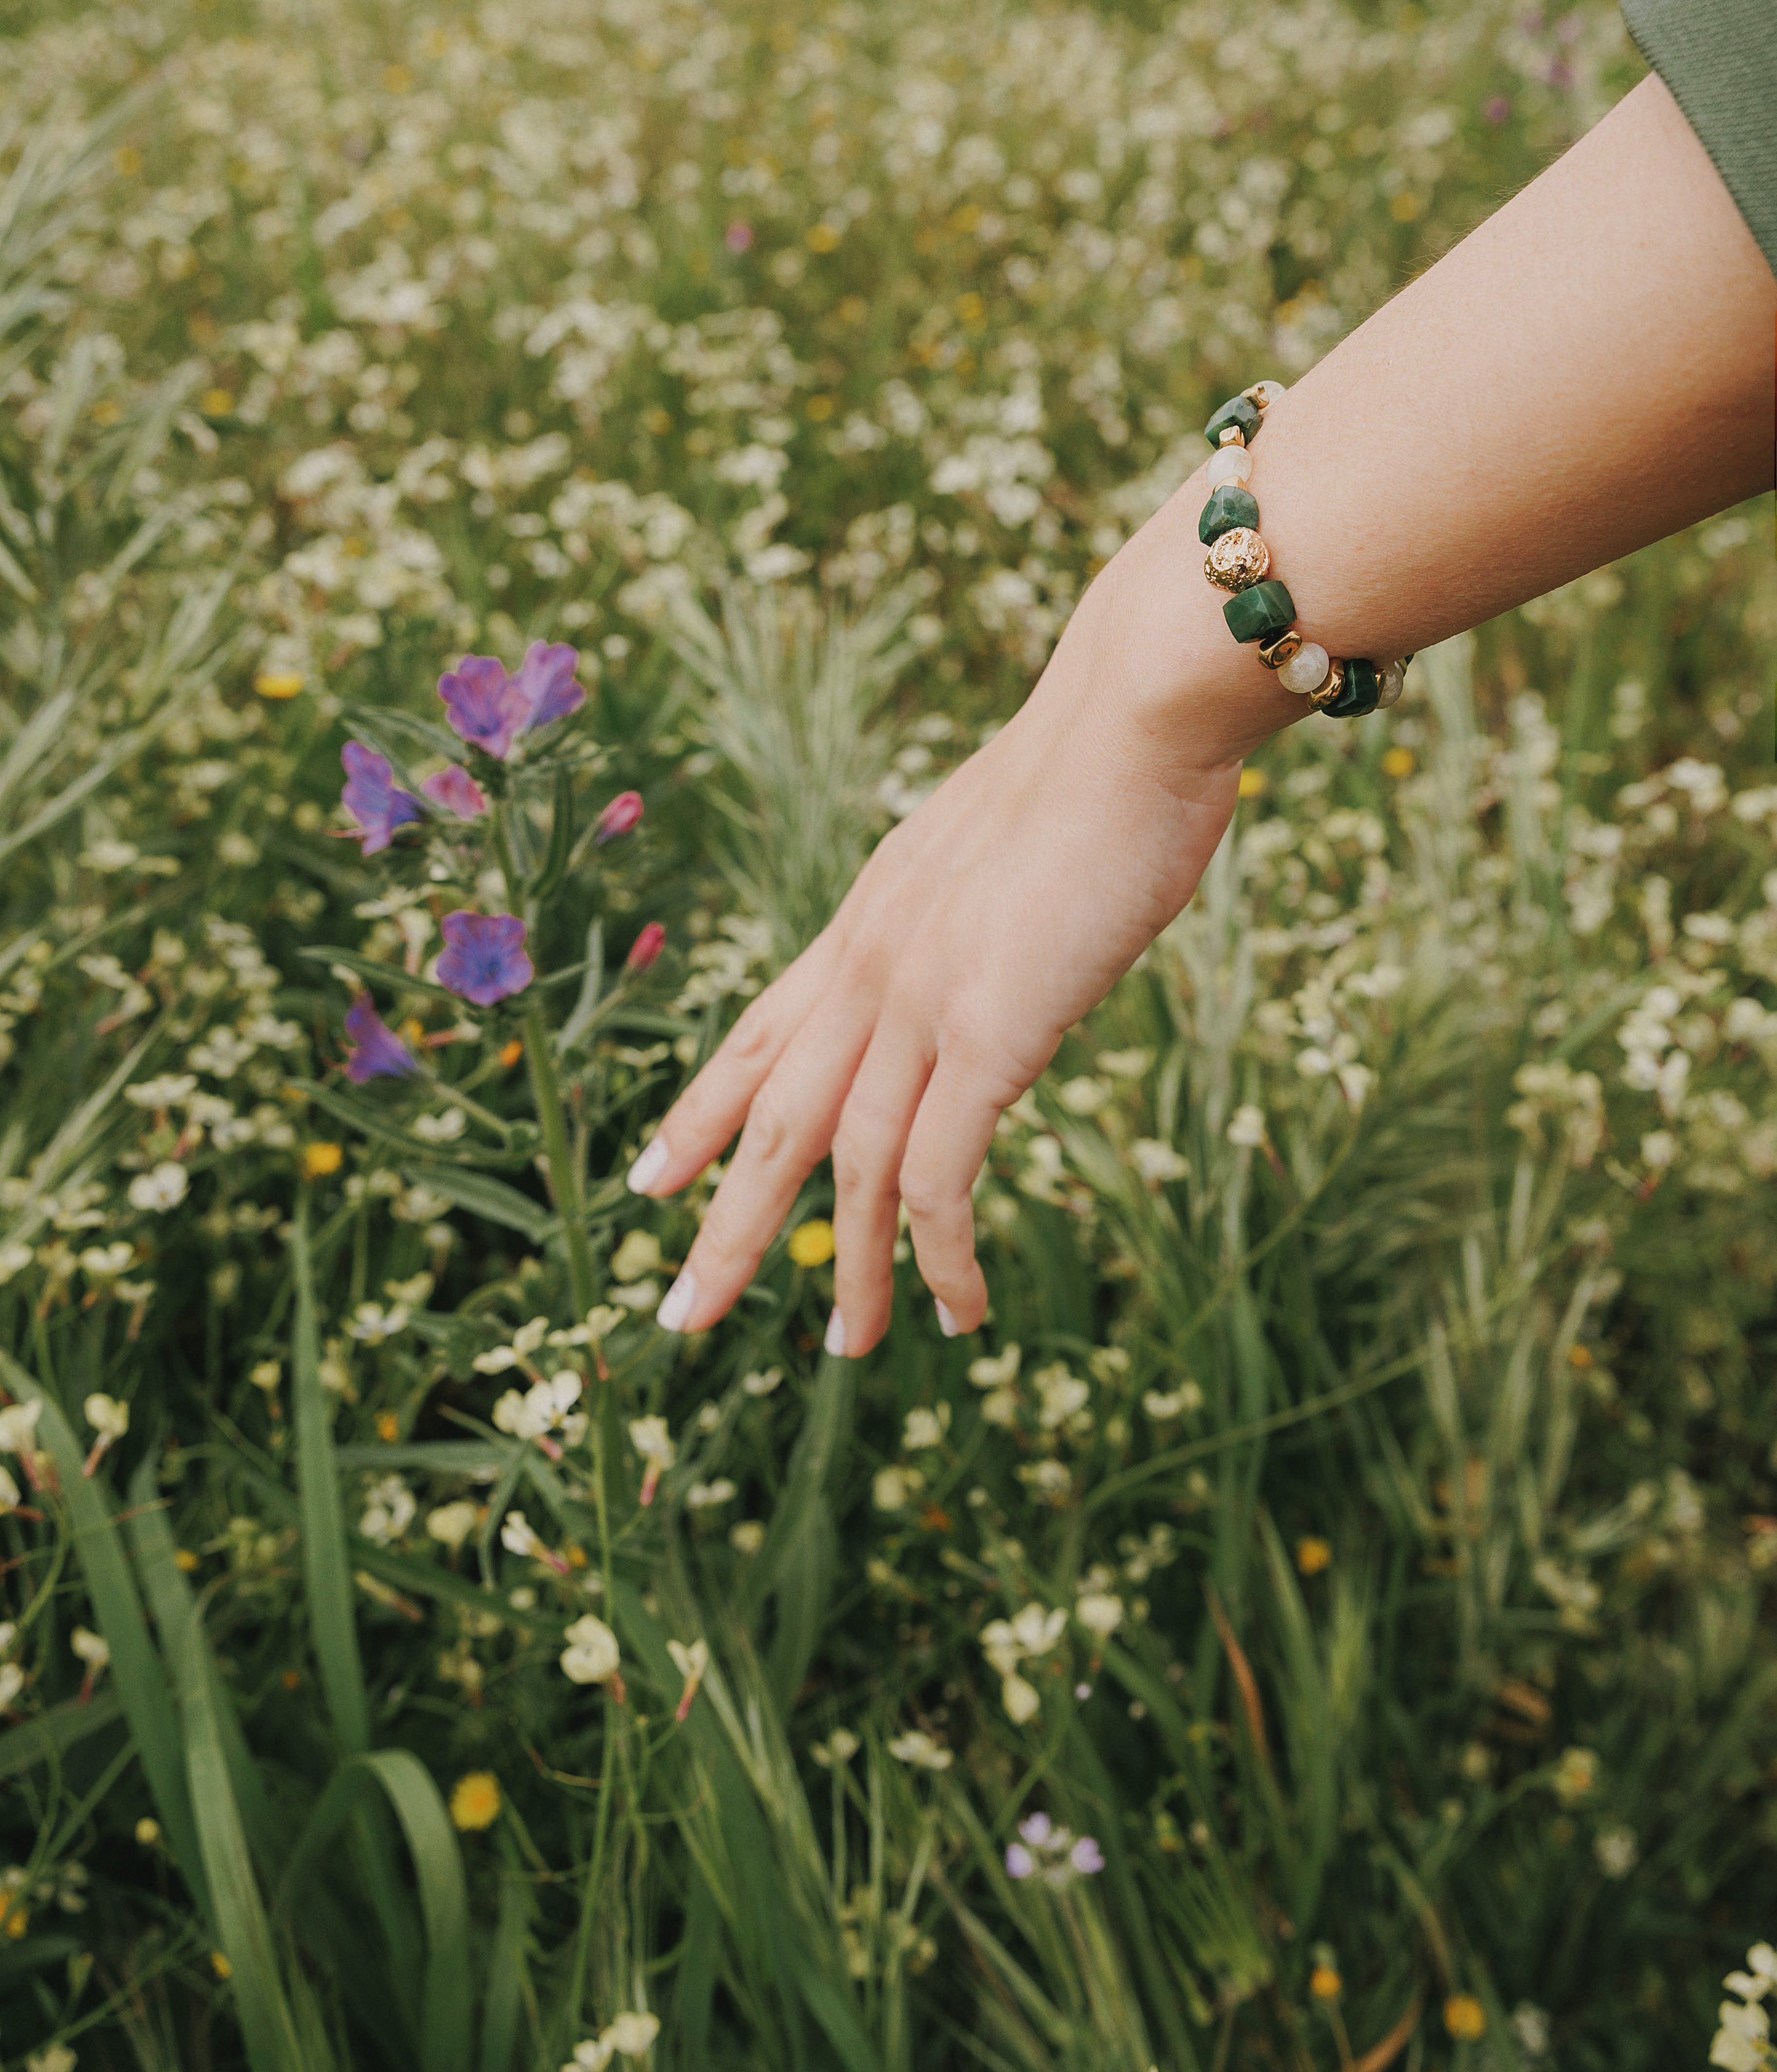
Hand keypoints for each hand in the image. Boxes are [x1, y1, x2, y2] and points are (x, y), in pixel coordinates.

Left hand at [629, 504, 1263, 1352]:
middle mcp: (868, 965)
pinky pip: (939, 1175)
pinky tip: (959, 1311)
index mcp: (864, 921)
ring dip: (845, 1268)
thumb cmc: (1095, 773)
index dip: (697, 1114)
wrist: (1131, 719)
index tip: (647, 1179)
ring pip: (848, 1165)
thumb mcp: (999, 854)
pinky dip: (940, 1254)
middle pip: (771, 1117)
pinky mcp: (987, 1033)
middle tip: (681, 1313)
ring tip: (847, 1352)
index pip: (755, 1034)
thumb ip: (970, 917)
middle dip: (721, 1221)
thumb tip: (995, 952)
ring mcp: (918, 1000)